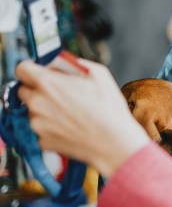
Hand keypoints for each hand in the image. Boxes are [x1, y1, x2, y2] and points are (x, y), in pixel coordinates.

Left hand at [15, 60, 150, 176]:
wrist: (114, 143)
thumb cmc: (109, 110)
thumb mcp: (99, 74)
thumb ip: (75, 64)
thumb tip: (64, 63)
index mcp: (48, 83)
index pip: (22, 69)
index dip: (31, 70)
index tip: (40, 73)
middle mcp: (37, 103)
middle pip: (24, 91)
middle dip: (37, 90)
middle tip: (59, 94)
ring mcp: (38, 124)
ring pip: (33, 111)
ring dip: (45, 109)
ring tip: (70, 114)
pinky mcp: (42, 140)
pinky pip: (42, 129)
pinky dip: (52, 127)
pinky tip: (71, 127)